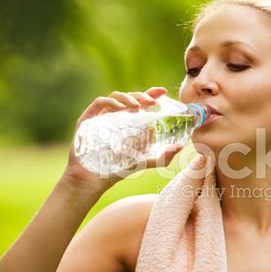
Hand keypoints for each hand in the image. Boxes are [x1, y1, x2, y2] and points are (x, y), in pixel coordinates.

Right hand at [62, 87, 183, 194]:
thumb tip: (181, 147)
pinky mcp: (88, 119)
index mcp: (130, 121)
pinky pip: (99, 103)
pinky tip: (120, 108)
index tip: (163, 92)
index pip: (142, 101)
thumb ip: (163, 157)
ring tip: (138, 106)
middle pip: (130, 97)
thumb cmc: (118, 169)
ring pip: (115, 96)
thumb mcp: (144, 161)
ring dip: (128, 98)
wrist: (94, 179)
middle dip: (142, 95)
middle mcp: (117, 115)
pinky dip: (110, 102)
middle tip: (152, 102)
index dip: (152, 93)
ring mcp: (102, 116)